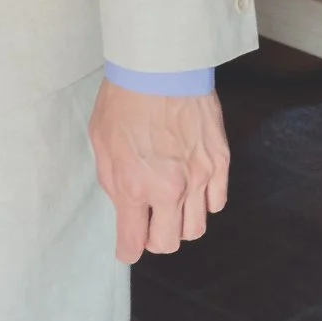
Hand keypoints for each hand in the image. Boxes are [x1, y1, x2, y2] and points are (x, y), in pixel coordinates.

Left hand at [89, 81, 229, 263]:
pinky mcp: (220, 164)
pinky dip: (202, 205)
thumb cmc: (124, 101)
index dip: (128, 251)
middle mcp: (170, 189)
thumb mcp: (101, 144)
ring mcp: (200, 178)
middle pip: (168, 242)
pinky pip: (216, 203)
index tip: (126, 251)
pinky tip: (190, 192)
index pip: (134, 241)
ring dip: (179, 225)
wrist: (160, 69)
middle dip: (153, 239)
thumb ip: (114, 183)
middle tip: (145, 227)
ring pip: (195, 228)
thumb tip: (125, 208)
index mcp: (135, 186)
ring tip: (167, 208)